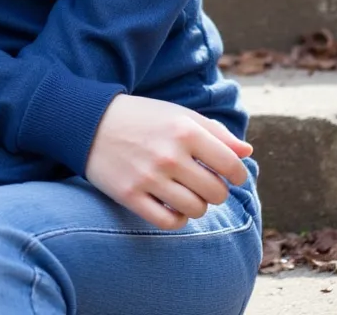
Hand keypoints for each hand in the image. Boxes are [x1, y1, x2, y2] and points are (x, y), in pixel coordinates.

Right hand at [85, 94, 252, 229]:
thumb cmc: (141, 117)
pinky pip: (169, 222)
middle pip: (216, 193)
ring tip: (185, 192)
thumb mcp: (178, 114)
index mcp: (185, 130)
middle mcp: (169, 154)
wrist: (89, 122)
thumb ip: (215, 133)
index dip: (237, 175)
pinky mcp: (130, 195)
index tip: (230, 175)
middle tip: (202, 182)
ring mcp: (149, 177)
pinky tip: (171, 205)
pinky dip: (177, 219)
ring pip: (195, 210)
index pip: (231, 166)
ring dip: (196, 205)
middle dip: (215, 191)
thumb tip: (247, 152)